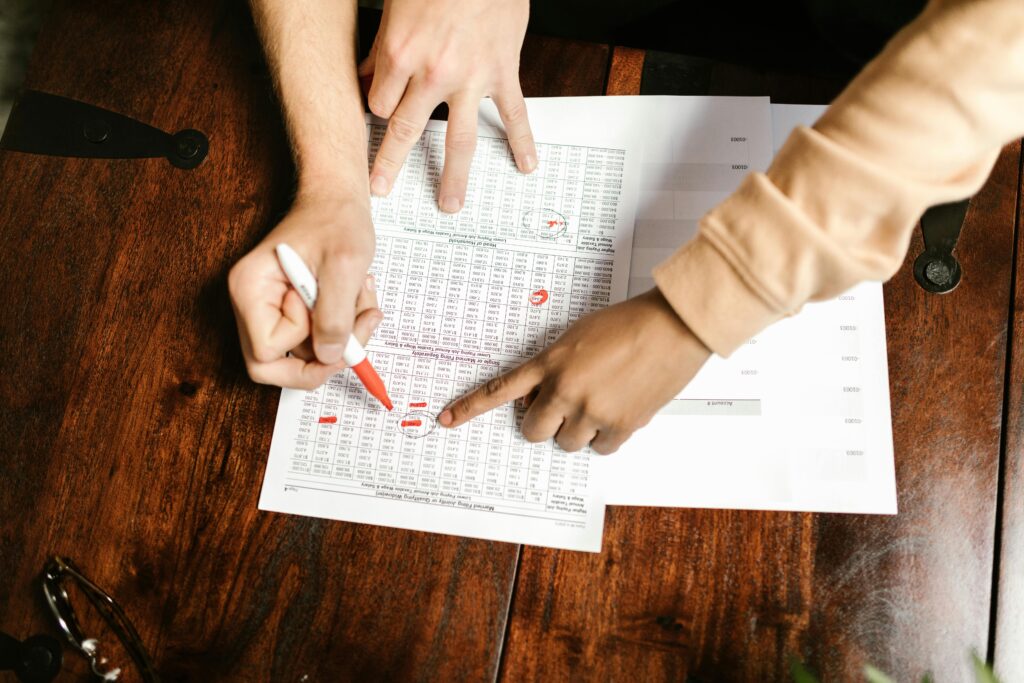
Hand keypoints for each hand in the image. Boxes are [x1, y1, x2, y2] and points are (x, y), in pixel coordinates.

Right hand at [228, 195, 382, 388]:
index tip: (328, 307)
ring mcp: (268, 307)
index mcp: (249, 289)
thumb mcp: (344, 266)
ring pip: (303, 352)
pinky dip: (342, 325)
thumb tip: (329, 357)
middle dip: (325, 355)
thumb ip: (334, 315)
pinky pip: (314, 337)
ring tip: (361, 295)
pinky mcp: (288, 308)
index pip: (265, 353)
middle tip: (358, 330)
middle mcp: (251, 303)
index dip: (305, 343)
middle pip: (275, 365)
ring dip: (342, 333)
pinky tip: (356, 296)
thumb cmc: (336, 218)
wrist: (338, 197)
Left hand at [360, 0, 535, 212]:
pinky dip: (522, 142)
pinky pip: (514, 114)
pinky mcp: (503, 73)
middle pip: (406, 131)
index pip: (379, 102)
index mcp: (400, 54)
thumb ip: (383, 47)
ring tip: (450, 205)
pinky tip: (526, 165)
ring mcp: (471, 79)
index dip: (376, 111)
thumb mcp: (397, 7)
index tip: (377, 121)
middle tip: (382, 188)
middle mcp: (433, 74)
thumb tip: (370, 75)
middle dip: (390, 164)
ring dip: (454, 176)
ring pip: (459, 140)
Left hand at [439, 289, 711, 453]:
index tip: (447, 419)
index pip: (499, 389)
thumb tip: (543, 399)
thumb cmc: (629, 323)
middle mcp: (565, 390)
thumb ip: (554, 366)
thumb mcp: (578, 336)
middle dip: (543, 424)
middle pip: (533, 430)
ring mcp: (592, 411)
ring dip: (577, 431)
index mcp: (550, 362)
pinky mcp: (621, 426)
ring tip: (600, 403)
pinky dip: (606, 437)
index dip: (471, 407)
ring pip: (567, 443)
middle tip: (561, 410)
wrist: (672, 326)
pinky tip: (619, 412)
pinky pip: (600, 449)